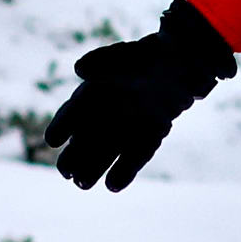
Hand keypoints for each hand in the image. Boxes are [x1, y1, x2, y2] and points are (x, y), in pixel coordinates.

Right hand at [40, 0, 237, 190]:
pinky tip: (112, 186)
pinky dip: (124, 171)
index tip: (52, 140)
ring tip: (82, 184)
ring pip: (107, 151)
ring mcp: (129, 125)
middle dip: (74, 156)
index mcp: (97, 91)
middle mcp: (110, 111)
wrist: (188, 62)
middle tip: (66, 172)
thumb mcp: (128, 56)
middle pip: (86, 138)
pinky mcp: (150, 135)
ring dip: (93, 168)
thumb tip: (79, 69)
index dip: (63, 125)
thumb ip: (104, 62)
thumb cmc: (153, 55)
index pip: (74, 110)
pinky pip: (134, 156)